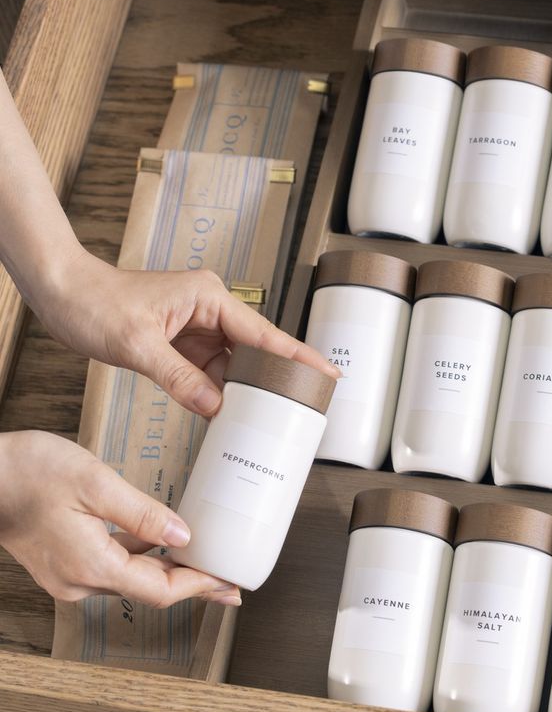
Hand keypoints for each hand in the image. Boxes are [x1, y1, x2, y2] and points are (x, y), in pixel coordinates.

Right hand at [0, 431, 241, 605]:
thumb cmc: (30, 472)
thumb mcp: (95, 482)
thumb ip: (141, 512)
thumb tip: (183, 536)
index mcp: (91, 567)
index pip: (159, 590)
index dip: (198, 587)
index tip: (228, 584)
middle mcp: (80, 581)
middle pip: (148, 589)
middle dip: (190, 583)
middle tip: (228, 584)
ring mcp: (69, 574)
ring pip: (131, 577)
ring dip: (168, 570)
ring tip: (204, 562)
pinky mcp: (64, 561)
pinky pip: (113, 564)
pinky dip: (142, 556)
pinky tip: (161, 540)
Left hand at [42, 248, 337, 416]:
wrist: (63, 292)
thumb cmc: (96, 303)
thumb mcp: (138, 345)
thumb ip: (179, 377)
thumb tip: (216, 406)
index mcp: (208, 298)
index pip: (263, 332)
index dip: (297, 355)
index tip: (328, 372)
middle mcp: (209, 309)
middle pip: (254, 350)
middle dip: (275, 379)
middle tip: (303, 408)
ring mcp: (195, 326)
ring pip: (232, 363)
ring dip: (244, 389)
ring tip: (268, 418)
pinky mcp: (180, 341)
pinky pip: (209, 370)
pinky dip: (217, 391)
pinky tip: (227, 412)